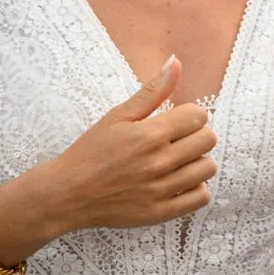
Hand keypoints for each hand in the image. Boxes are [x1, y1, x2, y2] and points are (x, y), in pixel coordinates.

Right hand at [46, 56, 217, 234]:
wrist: (65, 193)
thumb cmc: (91, 151)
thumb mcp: (118, 116)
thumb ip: (152, 91)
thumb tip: (176, 61)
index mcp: (149, 134)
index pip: (199, 116)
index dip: (188, 116)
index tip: (173, 123)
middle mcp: (158, 162)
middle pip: (208, 140)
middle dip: (194, 137)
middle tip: (174, 142)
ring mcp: (161, 189)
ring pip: (208, 168)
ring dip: (196, 163)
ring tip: (175, 162)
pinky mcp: (161, 212)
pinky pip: (202, 197)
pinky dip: (195, 189)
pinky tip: (177, 182)